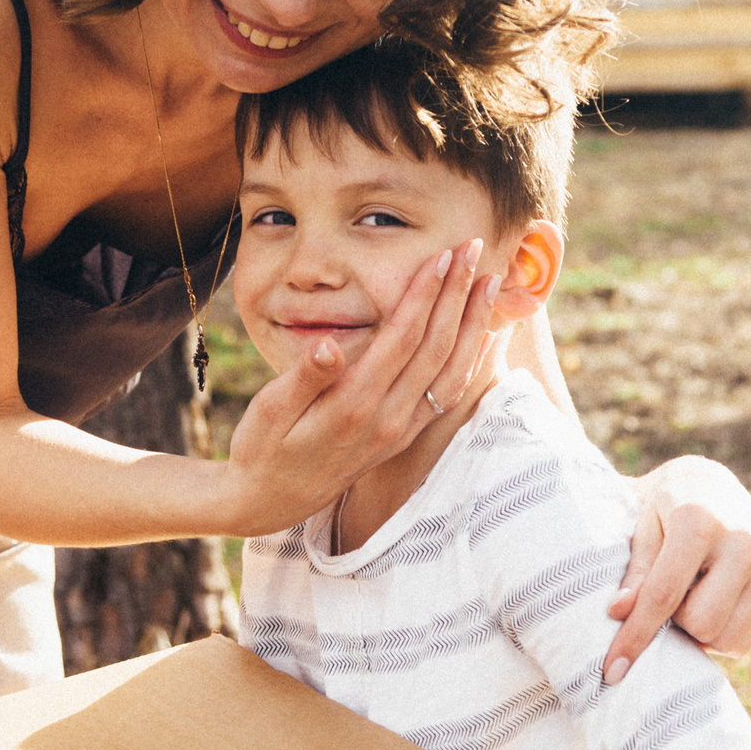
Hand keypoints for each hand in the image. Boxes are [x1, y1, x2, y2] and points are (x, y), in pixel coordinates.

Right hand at [220, 239, 500, 534]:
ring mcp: (400, 431)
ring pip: (452, 370)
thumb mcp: (268, 412)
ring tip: (488, 281)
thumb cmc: (262, 448)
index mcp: (353, 406)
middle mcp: (387, 420)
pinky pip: (449, 394)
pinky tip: (481, 333)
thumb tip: (328, 345)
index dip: (424, 295)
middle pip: (436, 347)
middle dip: (457, 295)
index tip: (441, 256)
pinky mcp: (404, 437)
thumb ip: (302, 379)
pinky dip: (471, 360)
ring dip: (473, 323)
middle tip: (472, 248)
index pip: (401, 338)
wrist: (269, 502)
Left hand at [602, 455, 750, 681]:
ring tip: (689, 595)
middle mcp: (745, 541)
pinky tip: (712, 600)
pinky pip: (742, 642)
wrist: (711, 490)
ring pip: (725, 639)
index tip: (612, 670)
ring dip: (697, 629)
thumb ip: (635, 572)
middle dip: (675, 622)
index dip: (635, 635)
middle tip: (667, 597)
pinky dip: (719, 633)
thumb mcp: (640, 530)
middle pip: (701, 624)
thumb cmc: (663, 513)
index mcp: (700, 519)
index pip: (664, 594)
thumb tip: (618, 613)